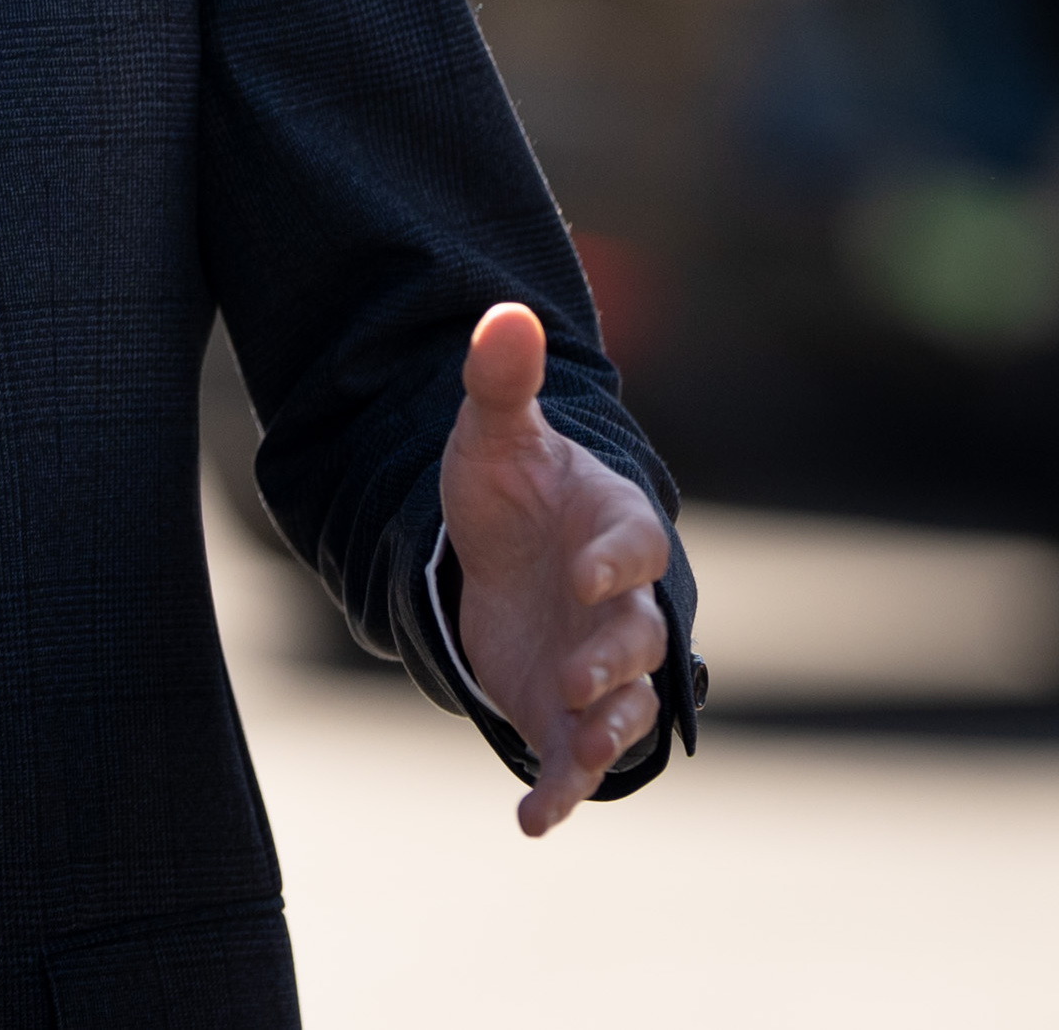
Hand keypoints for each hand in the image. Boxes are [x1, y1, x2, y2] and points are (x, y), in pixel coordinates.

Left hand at [440, 303, 674, 835]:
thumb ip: (499, 383)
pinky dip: (561, 790)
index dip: (614, 562)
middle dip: (617, 659)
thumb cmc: (511, 490)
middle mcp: (621, 607)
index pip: (635, 548)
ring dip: (609, 730)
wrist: (503, 553)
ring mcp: (600, 665)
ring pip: (628, 706)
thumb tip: (502, 311)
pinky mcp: (566, 711)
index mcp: (616, 533)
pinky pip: (576, 759)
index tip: (582, 573)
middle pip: (640, 638)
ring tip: (581, 753)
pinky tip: (534, 821)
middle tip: (586, 676)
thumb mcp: (491, 437)